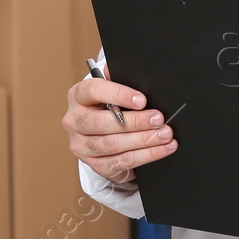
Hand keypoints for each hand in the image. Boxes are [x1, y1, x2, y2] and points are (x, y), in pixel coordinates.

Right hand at [63, 70, 177, 186]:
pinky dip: (145, 156)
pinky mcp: (94, 164)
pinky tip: (161, 149)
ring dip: (143, 141)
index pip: (93, 91)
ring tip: (164, 135)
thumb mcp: (111, 91)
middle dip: (135, 122)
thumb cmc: (108, 107)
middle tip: (159, 119)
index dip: (118, 94)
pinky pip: (121, 162)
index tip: (142, 100)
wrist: (101, 134)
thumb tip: (137, 74)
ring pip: (112, 145)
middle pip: (102, 123)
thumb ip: (119, 81)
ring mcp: (81, 145)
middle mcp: (74, 121)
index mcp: (77, 96)